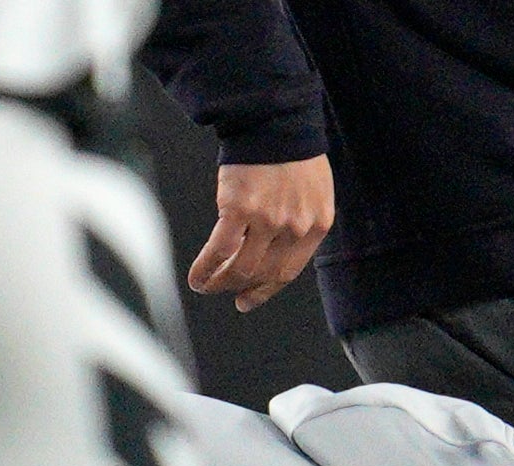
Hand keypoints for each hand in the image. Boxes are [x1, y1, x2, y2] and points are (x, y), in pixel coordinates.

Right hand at [190, 156, 333, 312]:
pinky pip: (220, 250)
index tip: (246, 300)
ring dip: (220, 282)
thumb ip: (299, 217)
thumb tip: (276, 243)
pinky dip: (206, 268)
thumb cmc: (290, 149)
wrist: (274, 118)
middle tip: (222, 291)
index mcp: (316, 225)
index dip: (265, 290)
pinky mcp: (239, 208)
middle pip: (263, 273)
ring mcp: (268, 220)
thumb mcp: (311, 189)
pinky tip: (197, 277)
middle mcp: (295, 228)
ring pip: (242, 268)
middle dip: (239, 287)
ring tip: (206, 286)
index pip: (288, 271)